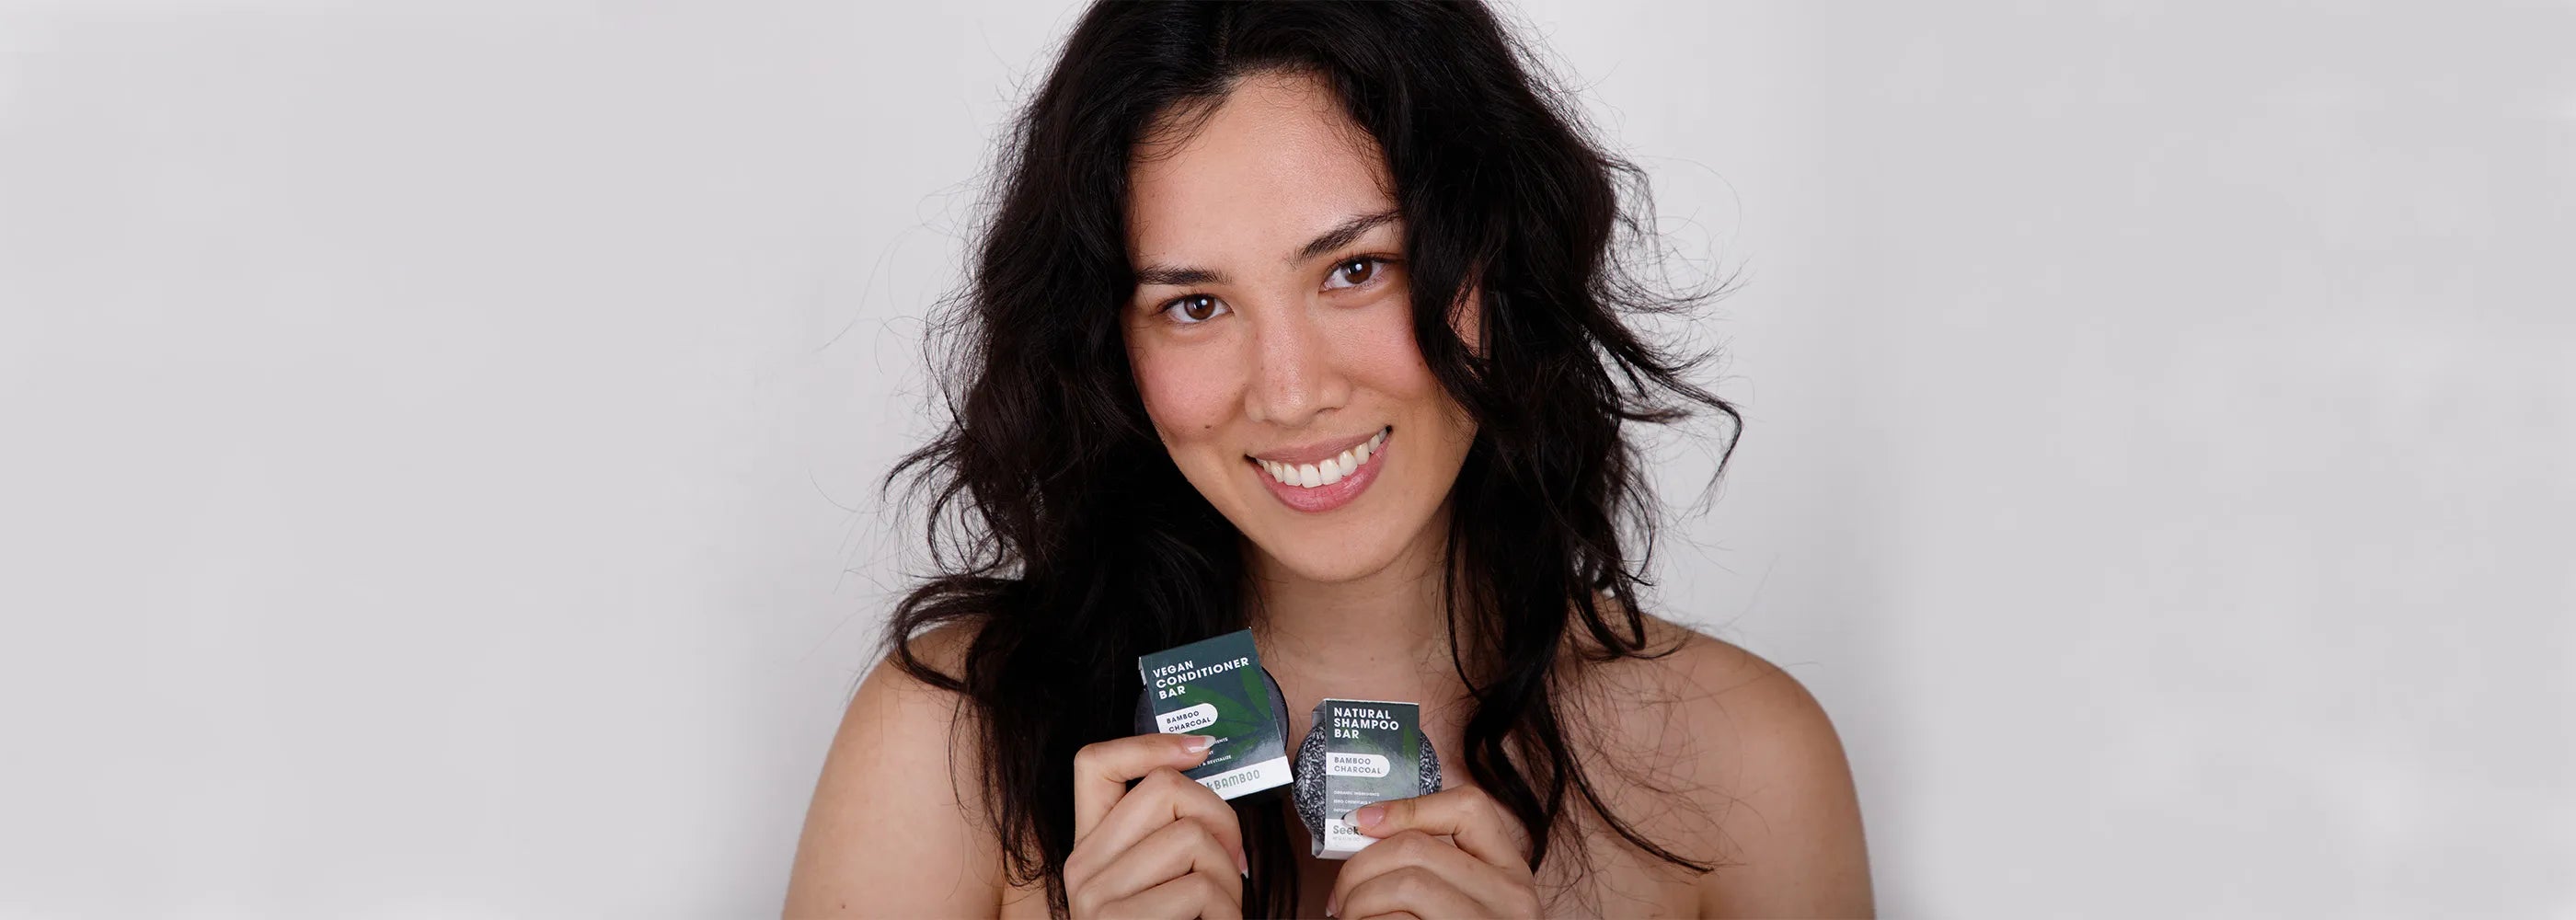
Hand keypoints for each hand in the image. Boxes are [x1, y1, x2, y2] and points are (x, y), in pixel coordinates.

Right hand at [1065, 733, 1248, 918]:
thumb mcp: (1154, 884)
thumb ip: (1166, 838)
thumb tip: (1211, 786)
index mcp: (1090, 848)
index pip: (1095, 764)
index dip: (1151, 745)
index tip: (1201, 748)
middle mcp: (1082, 865)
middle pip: (1164, 788)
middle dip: (1222, 820)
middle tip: (1233, 862)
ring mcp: (1095, 896)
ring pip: (1191, 837)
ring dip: (1228, 876)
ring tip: (1222, 907)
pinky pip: (1200, 888)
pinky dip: (1227, 911)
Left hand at [1326, 785, 1538, 918]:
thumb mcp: (1469, 906)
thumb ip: (1436, 871)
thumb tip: (1366, 833)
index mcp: (1512, 876)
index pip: (1469, 809)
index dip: (1407, 807)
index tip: (1362, 822)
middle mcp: (1511, 901)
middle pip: (1416, 849)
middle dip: (1359, 868)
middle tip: (1341, 897)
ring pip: (1404, 884)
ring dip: (1358, 903)